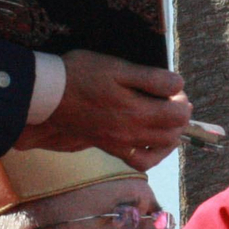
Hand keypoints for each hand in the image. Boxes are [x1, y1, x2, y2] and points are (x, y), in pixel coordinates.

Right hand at [15, 50, 191, 170]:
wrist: (46, 94)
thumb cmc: (80, 74)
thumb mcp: (118, 67)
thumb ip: (152, 79)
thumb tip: (178, 85)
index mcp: (137, 111)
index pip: (179, 115)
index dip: (182, 100)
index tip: (173, 89)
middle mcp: (132, 132)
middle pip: (173, 133)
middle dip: (179, 116)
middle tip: (171, 100)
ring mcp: (121, 143)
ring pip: (161, 149)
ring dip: (170, 134)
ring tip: (165, 117)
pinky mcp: (109, 147)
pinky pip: (140, 160)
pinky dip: (152, 153)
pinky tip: (150, 139)